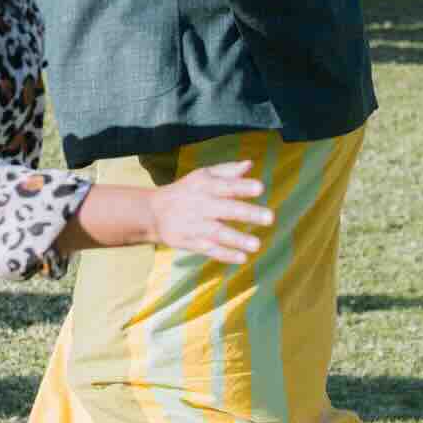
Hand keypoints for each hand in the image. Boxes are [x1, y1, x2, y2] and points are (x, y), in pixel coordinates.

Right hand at [147, 160, 272, 264]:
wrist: (152, 212)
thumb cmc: (185, 191)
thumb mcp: (201, 176)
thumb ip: (227, 171)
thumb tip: (250, 164)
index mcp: (204, 186)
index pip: (226, 185)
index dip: (242, 186)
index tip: (260, 188)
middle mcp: (200, 204)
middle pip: (225, 209)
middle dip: (247, 213)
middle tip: (270, 218)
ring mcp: (194, 225)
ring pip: (217, 232)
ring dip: (237, 239)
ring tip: (257, 245)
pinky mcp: (189, 242)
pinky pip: (208, 249)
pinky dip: (224, 254)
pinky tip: (242, 258)